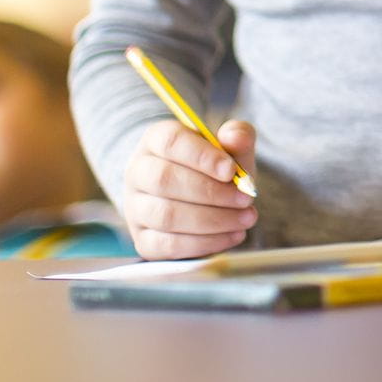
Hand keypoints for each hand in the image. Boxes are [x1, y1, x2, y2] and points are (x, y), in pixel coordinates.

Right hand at [120, 119, 258, 259]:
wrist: (202, 200)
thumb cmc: (216, 168)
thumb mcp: (231, 148)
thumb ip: (238, 136)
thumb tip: (235, 137)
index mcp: (155, 140)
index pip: (170, 142)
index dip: (202, 156)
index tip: (232, 170)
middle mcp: (138, 172)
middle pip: (164, 180)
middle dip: (211, 192)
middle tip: (246, 198)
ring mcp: (135, 208)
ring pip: (166, 215)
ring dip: (212, 219)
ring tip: (246, 218)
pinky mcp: (142, 240)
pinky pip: (167, 245)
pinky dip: (204, 243)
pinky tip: (233, 235)